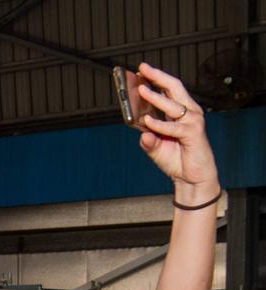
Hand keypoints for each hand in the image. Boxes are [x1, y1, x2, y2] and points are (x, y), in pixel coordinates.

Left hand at [135, 63, 218, 192]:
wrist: (191, 177)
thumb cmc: (176, 160)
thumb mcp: (155, 149)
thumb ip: (147, 141)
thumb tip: (142, 134)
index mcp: (178, 112)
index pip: (166, 90)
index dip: (154, 79)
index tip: (139, 71)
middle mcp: (187, 112)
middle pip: (173, 88)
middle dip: (157, 76)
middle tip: (143, 69)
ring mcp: (192, 121)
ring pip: (172, 104)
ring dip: (155, 97)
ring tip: (141, 90)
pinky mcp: (193, 133)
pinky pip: (173, 127)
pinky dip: (160, 124)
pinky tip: (147, 121)